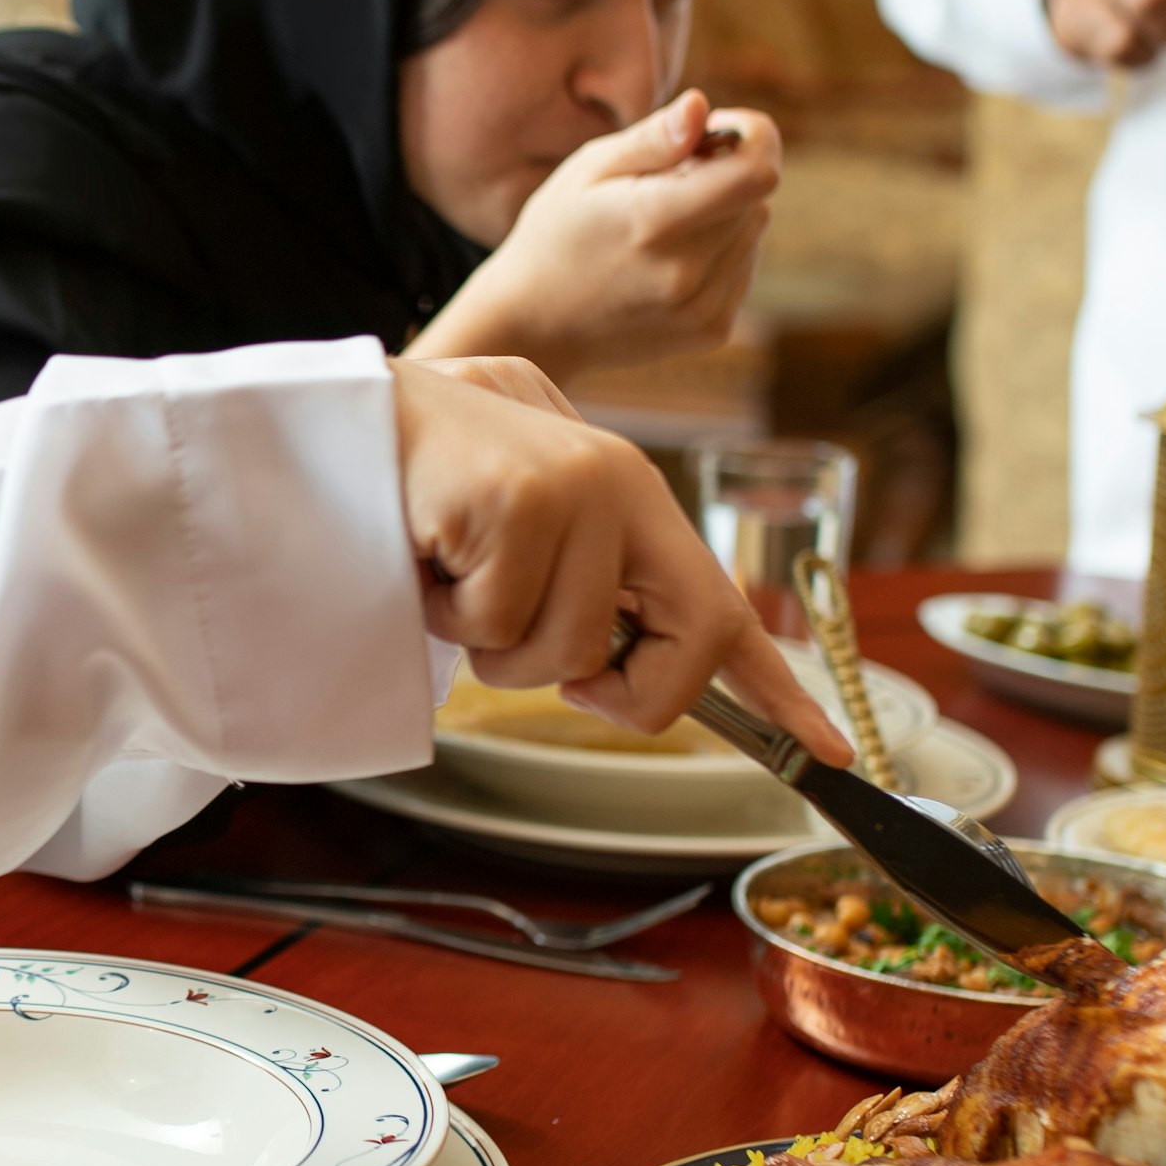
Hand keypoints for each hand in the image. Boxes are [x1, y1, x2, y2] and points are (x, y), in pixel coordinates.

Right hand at [389, 355, 849, 756]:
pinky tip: (423, 554)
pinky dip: (444, 613)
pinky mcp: (518, 502)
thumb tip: (604, 666)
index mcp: (631, 497)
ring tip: (451, 575)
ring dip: (493, 644)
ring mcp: (575, 490)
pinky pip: (496, 624)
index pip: (723, 606)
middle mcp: (622, 486)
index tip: (831, 751)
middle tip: (554, 673)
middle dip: (625, 692)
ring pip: (568, 651)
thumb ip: (577, 580)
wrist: (334, 414)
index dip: (779, 689)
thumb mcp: (522, 529)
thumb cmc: (420, 483)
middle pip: (691, 640)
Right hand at [409, 91, 779, 375]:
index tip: (722, 130)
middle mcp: (685, 271)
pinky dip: (721, 251)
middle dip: (726, 176)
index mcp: (654, 221)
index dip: (755, 139)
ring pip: (753, 231)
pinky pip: (743, 267)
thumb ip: (652, 139)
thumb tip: (701, 107)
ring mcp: (699, 308)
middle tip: (669, 181)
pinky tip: (671, 258)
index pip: (756, 174)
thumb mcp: (588, 170)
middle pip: (755, 198)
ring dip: (725, 215)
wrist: (536, 325)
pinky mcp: (710, 331)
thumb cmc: (557, 233)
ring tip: (664, 225)